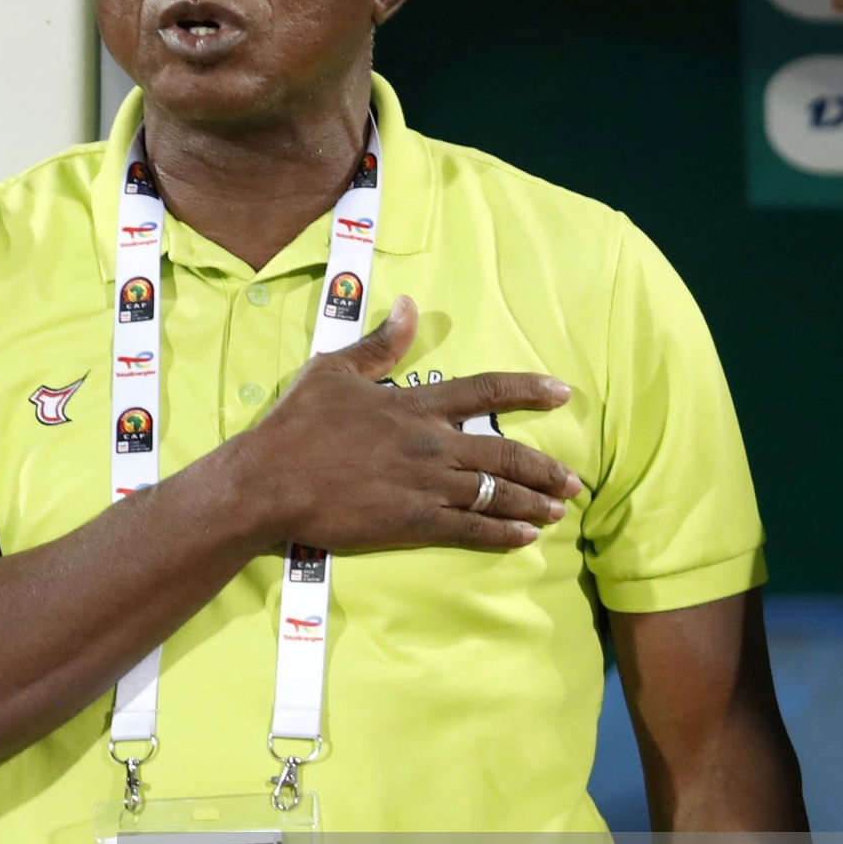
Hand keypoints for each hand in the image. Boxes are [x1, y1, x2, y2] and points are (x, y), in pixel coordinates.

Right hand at [239, 295, 580, 552]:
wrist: (270, 482)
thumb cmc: (295, 426)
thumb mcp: (335, 371)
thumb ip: (381, 344)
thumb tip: (410, 305)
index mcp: (414, 405)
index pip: (485, 389)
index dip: (529, 390)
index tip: (562, 392)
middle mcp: (431, 443)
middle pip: (505, 453)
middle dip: (545, 468)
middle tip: (573, 481)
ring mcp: (425, 485)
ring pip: (495, 493)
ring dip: (533, 503)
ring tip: (558, 512)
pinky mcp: (412, 522)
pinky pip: (470, 528)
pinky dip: (502, 533)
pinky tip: (525, 538)